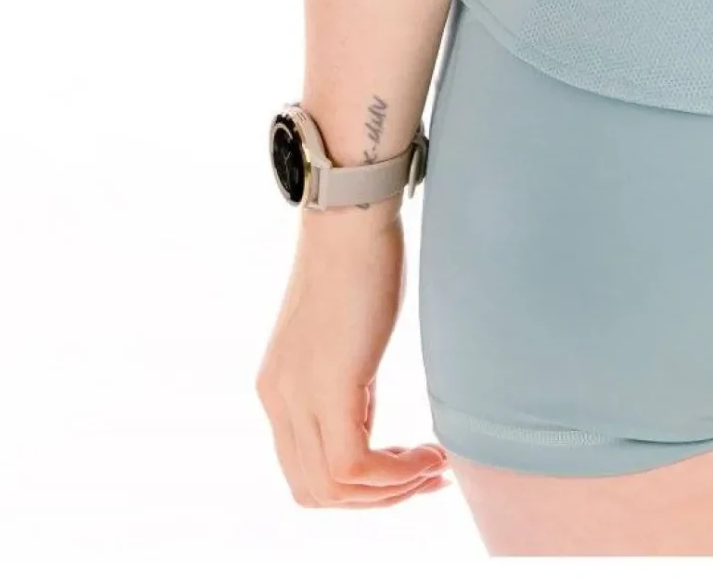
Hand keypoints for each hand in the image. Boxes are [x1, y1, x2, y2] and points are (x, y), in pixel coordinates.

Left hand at [257, 206, 448, 509]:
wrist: (353, 213)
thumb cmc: (361, 257)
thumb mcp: (346, 336)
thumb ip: (345, 379)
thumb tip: (367, 415)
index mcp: (279, 388)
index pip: (306, 472)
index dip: (358, 489)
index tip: (407, 472)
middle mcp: (277, 399)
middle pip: (315, 492)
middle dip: (376, 500)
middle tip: (427, 479)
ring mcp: (297, 395)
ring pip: (333, 488)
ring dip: (390, 491)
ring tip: (434, 468)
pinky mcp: (328, 385)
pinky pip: (353, 465)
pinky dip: (395, 474)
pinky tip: (430, 455)